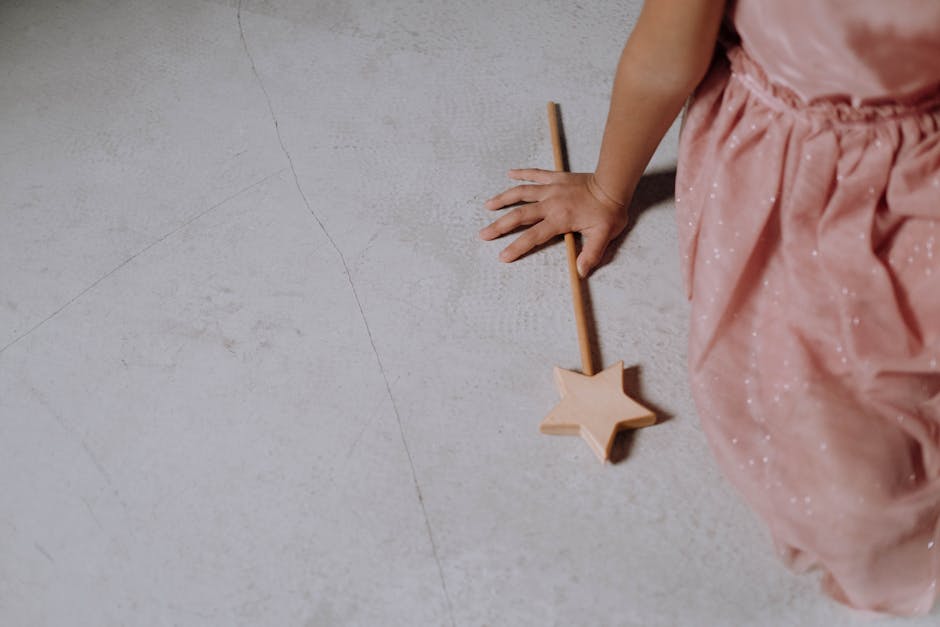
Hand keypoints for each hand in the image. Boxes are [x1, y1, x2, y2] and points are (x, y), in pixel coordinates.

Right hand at [479, 169, 629, 277]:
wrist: (613, 184)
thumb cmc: (609, 211)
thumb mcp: (604, 236)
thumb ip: (591, 254)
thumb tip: (580, 272)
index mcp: (559, 220)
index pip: (533, 237)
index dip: (517, 247)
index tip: (502, 256)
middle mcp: (550, 204)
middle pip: (519, 216)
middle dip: (499, 226)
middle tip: (483, 234)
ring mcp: (551, 189)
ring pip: (521, 193)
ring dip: (503, 199)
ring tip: (487, 205)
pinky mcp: (555, 178)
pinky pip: (535, 173)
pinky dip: (522, 173)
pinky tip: (509, 173)